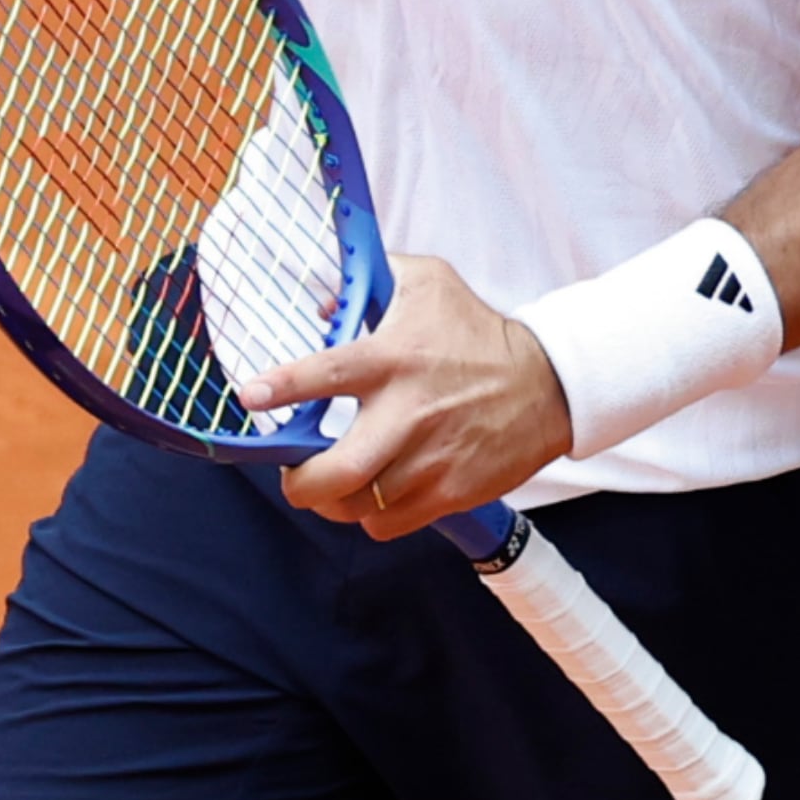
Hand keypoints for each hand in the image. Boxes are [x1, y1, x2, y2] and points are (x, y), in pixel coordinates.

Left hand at [239, 253, 574, 538]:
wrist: (549, 384)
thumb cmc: (477, 330)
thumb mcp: (426, 280)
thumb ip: (373, 276)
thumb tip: (323, 298)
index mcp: (390, 359)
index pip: (324, 375)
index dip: (282, 388)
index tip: (250, 396)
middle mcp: (407, 414)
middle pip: (337, 472)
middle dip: (299, 484)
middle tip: (291, 477)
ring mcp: (431, 459)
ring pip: (360, 506)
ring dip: (334, 502)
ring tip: (329, 487)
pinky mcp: (454, 491)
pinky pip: (393, 523)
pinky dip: (373, 516)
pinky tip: (373, 495)